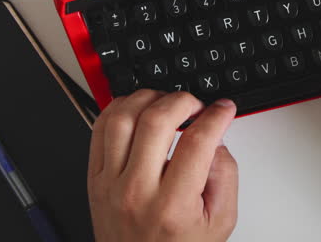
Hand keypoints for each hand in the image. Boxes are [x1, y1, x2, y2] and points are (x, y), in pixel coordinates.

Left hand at [88, 90, 237, 241]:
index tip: (223, 109)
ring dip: (149, 98)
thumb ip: (226, 176)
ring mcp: (110, 183)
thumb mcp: (220, 221)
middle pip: (157, 121)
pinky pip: (99, 128)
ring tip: (166, 103)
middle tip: (196, 105)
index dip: (216, 116)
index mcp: (173, 205)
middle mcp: (137, 191)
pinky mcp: (94, 178)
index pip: (197, 142)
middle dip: (183, 100)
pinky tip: (137, 108)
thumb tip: (216, 139)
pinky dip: (119, 108)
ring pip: (122, 117)